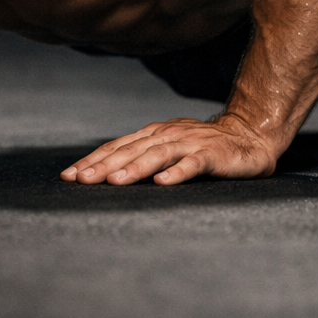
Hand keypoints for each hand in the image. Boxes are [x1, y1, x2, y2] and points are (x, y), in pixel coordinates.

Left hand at [60, 114, 277, 185]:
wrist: (249, 138)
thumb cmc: (203, 147)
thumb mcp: (168, 148)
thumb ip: (142, 156)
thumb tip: (104, 174)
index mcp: (152, 135)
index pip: (116, 147)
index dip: (92, 160)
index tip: (68, 177)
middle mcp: (166, 135)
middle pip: (130, 150)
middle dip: (103, 166)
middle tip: (80, 180)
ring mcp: (189, 144)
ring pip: (157, 155)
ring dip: (135, 168)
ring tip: (115, 181)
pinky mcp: (211, 155)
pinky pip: (192, 164)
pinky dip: (177, 173)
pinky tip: (163, 183)